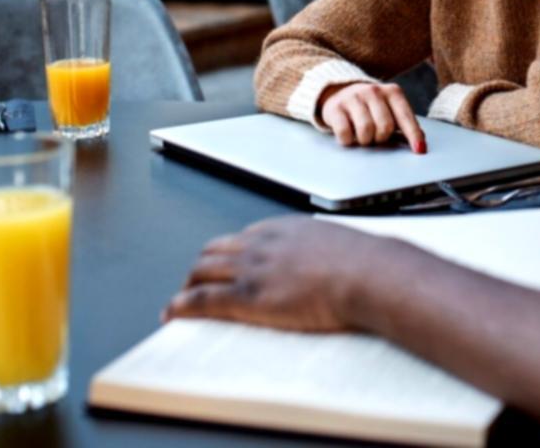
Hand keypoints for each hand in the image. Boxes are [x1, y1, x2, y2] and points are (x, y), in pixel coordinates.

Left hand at [164, 216, 396, 332]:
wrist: (368, 274)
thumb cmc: (366, 264)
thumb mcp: (343, 246)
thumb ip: (328, 251)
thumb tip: (339, 263)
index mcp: (286, 228)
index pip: (244, 237)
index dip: (229, 253)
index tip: (227, 263)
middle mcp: (262, 243)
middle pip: (215, 250)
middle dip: (201, 267)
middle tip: (196, 282)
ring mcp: (252, 268)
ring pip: (202, 271)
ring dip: (188, 285)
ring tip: (181, 299)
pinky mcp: (247, 296)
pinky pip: (202, 299)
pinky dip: (180, 305)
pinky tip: (171, 313)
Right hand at [320, 82, 426, 153]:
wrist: (340, 92)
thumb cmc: (371, 107)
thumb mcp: (391, 110)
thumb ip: (405, 124)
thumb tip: (420, 142)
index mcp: (393, 92)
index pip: (406, 117)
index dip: (413, 135)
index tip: (420, 150)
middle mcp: (373, 91)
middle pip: (385, 126)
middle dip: (382, 138)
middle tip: (377, 137)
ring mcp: (353, 97)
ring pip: (365, 130)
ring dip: (365, 140)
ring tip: (363, 136)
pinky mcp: (335, 107)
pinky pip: (345, 133)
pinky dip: (348, 140)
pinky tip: (349, 134)